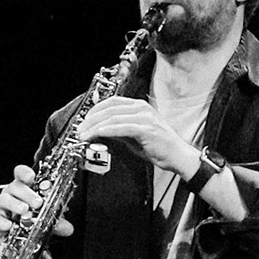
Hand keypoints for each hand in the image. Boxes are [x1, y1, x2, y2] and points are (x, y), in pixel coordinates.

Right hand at [0, 163, 73, 238]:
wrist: (16, 232)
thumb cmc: (33, 215)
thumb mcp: (47, 216)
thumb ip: (57, 221)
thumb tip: (68, 229)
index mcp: (25, 187)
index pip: (21, 174)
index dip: (25, 173)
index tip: (31, 177)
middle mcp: (12, 193)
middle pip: (15, 187)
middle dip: (27, 193)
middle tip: (38, 202)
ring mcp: (3, 206)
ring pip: (4, 200)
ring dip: (15, 205)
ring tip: (24, 210)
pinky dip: (2, 222)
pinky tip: (9, 226)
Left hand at [78, 96, 197, 175]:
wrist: (178, 156)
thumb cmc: (160, 147)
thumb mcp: (135, 136)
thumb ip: (120, 131)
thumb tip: (102, 130)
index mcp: (140, 107)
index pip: (112, 102)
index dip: (95, 109)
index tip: (84, 119)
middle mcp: (142, 109)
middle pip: (109, 109)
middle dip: (91, 119)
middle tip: (80, 129)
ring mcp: (145, 118)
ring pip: (113, 117)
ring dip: (95, 126)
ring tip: (84, 134)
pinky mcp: (146, 129)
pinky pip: (121, 127)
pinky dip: (106, 130)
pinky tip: (97, 134)